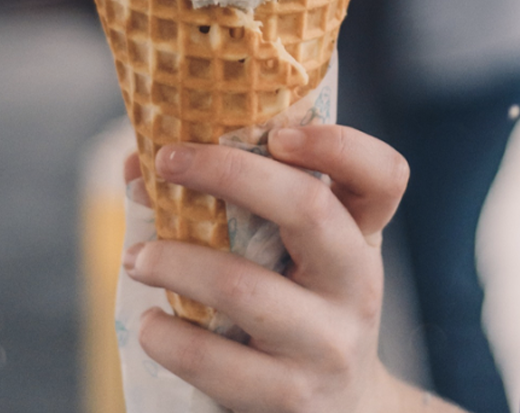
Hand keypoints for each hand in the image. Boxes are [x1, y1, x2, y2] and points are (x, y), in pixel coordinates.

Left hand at [124, 125, 408, 412]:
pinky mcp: (292, 399)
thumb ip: (233, 198)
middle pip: (309, 208)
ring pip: (244, 287)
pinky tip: (151, 324)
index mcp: (360, 233)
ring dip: (175, 262)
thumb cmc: (298, 307)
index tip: (277, 133)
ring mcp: (329, 344)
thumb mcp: (293, 252)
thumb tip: (137, 165)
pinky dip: (169, 337)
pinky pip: (217, 363)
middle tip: (166, 161)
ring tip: (136, 257)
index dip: (337, 144)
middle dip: (227, 172)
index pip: (382, 176)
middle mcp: (355, 284)